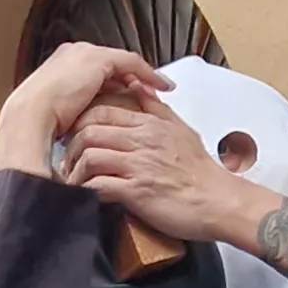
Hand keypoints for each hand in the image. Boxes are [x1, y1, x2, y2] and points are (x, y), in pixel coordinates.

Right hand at [0, 42, 167, 174]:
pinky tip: (161, 87)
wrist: (31, 116)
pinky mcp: (97, 58)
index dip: (114, 86)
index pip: (94, 73)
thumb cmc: (39, 124)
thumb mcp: (61, 120)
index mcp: (60, 68)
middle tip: (148, 95)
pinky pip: (131, 63)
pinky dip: (147, 74)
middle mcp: (72, 55)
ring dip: (141, 76)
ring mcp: (85, 54)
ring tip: (158, 91)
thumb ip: (76, 116)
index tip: (129, 100)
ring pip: (122, 62)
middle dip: (129, 79)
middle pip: (110, 65)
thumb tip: (89, 134)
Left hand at [62, 96, 261, 242]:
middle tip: (68, 160)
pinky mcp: (136, 192)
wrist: (219, 201)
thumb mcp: (180, 129)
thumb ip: (156, 107)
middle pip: (89, 131)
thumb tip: (138, 86)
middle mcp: (141, 141)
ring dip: (76, 171)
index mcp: (149, 125)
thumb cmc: (200, 171)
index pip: (103, 111)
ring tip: (74, 180)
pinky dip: (86, 191)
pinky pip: (99, 186)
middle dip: (72, 146)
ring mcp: (138, 166)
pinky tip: (85, 197)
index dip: (82, 122)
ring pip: (90, 156)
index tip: (76, 137)